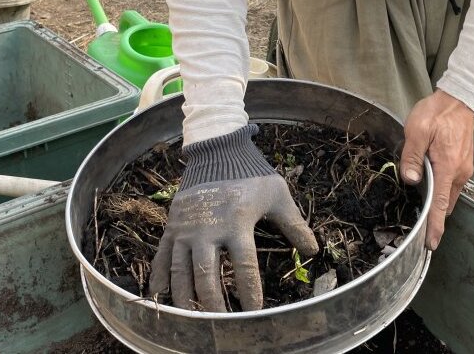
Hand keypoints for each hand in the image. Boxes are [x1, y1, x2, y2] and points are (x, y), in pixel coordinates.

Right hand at [149, 126, 318, 311]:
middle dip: (215, 303)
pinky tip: (161, 297)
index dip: (250, 291)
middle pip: (207, 276)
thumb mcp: (277, 195)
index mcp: (237, 223)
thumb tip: (314, 250)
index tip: (255, 311)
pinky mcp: (172, 226)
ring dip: (186, 298)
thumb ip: (294, 224)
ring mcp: (186, 229)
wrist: (216, 150)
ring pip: (181, 271)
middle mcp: (208, 229)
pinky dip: (159, 278)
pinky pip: (162, 256)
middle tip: (222, 322)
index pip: (244, 266)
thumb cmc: (250, 173)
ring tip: (194, 318)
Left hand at [399, 89, 473, 249]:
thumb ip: (412, 156)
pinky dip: (442, 193)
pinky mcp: (463, 164)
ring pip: (449, 196)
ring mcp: (463, 169)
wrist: (460, 99)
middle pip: (446, 204)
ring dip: (438, 205)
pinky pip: (451, 185)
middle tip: (419, 232)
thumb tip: (410, 180)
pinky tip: (430, 190)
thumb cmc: (437, 113)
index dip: (435, 226)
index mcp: (447, 167)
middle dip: (435, 219)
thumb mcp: (416, 130)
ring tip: (422, 213)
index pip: (440, 204)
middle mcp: (459, 173)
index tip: (431, 244)